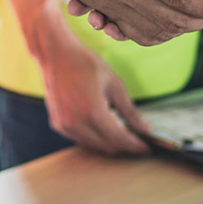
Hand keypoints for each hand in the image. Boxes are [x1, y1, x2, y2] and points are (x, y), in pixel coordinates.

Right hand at [38, 30, 151, 155]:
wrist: (55, 55)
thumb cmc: (86, 65)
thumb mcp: (114, 84)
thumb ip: (130, 110)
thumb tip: (145, 129)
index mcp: (93, 112)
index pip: (119, 139)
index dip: (135, 146)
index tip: (147, 148)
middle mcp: (77, 124)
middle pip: (107, 146)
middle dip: (124, 145)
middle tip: (137, 139)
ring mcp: (65, 126)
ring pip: (93, 146)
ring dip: (109, 143)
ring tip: (121, 131)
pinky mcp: (58, 125)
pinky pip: (81, 139)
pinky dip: (94, 137)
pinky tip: (102, 126)